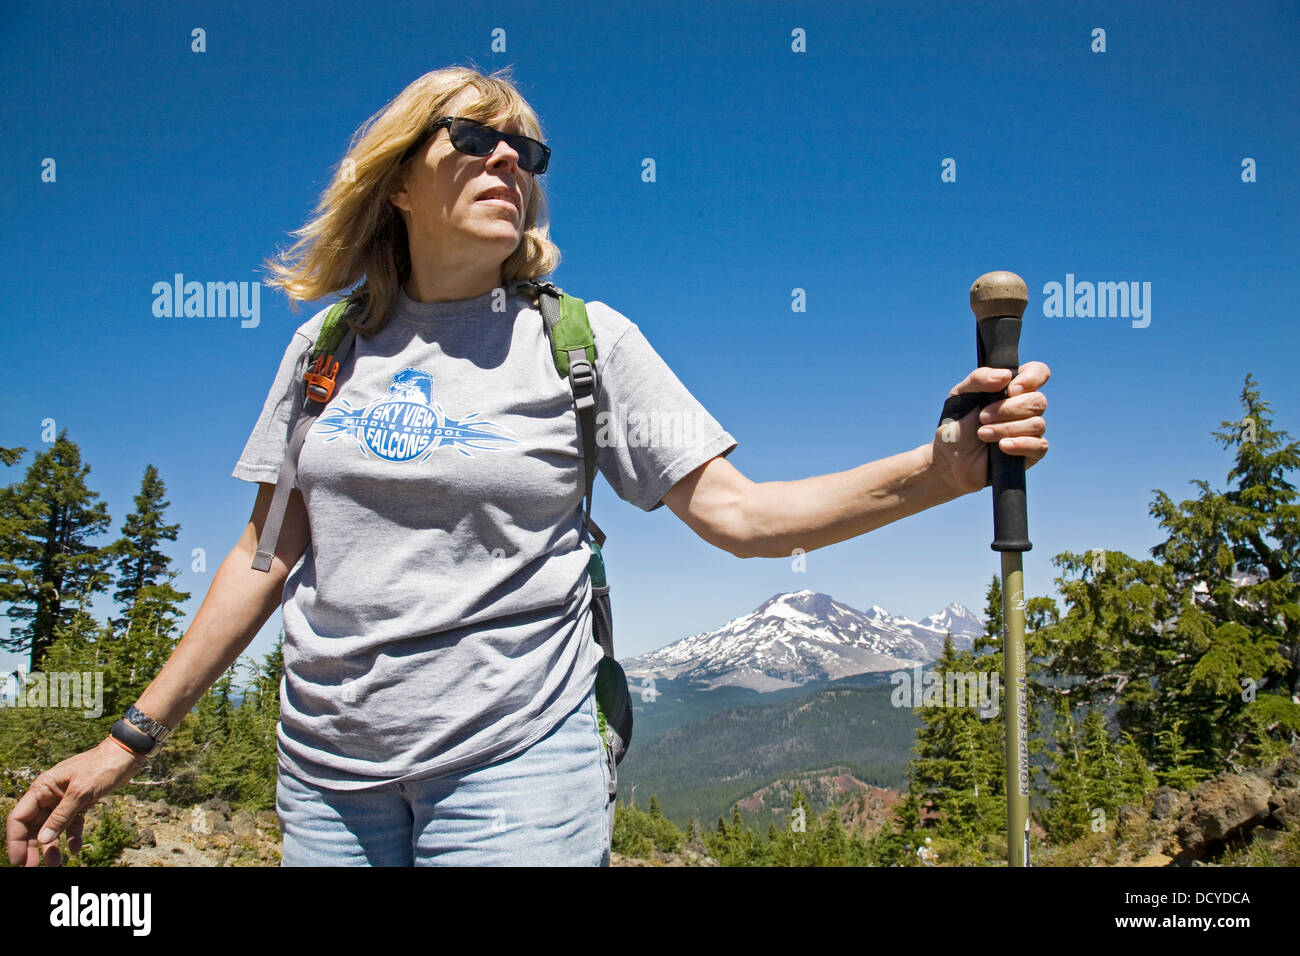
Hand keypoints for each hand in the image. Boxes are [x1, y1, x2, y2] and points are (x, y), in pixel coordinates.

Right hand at [6, 737, 148, 866]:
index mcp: (43, 788)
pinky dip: (72, 837)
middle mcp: (50, 795)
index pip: (20, 817)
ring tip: (54, 864)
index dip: (15, 840)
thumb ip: (62, 816)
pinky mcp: (80, 803)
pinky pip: (71, 824)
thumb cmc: (103, 766)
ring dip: (51, 846)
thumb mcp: (81, 792)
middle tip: (32, 868)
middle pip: (34, 826)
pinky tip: (75, 849)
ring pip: (52, 828)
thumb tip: (42, 840)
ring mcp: (64, 800)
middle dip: (31, 848)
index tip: (18, 860)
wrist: (127, 754)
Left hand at [930, 361, 1049, 496]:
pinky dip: (1021, 444)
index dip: (1032, 378)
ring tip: (982, 434)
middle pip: (1037, 400)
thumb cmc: (956, 425)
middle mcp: (1025, 408)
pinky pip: (1039, 446)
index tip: (1011, 389)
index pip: (1038, 372)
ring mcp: (1030, 431)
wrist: (949, 461)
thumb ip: (979, 379)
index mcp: (1011, 388)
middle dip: (1007, 409)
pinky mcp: (1030, 453)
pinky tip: (1002, 446)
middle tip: (982, 417)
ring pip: (1037, 424)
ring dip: (1006, 428)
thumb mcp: (960, 395)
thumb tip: (1006, 375)